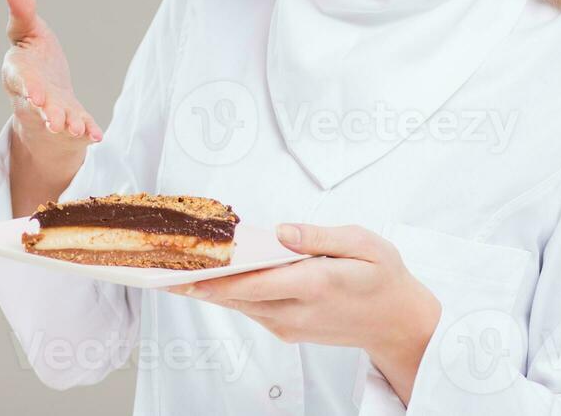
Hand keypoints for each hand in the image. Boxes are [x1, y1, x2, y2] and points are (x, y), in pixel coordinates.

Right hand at [0, 0, 100, 212]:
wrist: (44, 95)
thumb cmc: (33, 59)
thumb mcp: (27, 32)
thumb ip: (21, 12)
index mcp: (19, 73)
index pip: (21, 79)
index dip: (27, 87)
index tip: (35, 95)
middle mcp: (34, 96)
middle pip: (40, 106)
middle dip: (48, 112)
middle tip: (56, 120)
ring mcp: (53, 112)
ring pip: (59, 120)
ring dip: (67, 124)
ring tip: (75, 129)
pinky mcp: (72, 121)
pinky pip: (80, 127)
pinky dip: (88, 131)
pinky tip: (97, 135)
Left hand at [170, 223, 441, 405]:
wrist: (397, 322)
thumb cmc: (383, 277)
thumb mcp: (363, 243)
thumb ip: (320, 236)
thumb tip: (282, 231)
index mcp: (315, 285)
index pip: (254, 283)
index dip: (216, 278)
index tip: (185, 269)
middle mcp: (297, 311)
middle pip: (237, 297)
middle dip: (200, 282)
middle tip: (163, 266)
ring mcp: (290, 325)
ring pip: (240, 306)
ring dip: (210, 289)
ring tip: (177, 268)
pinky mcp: (288, 329)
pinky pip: (251, 310)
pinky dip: (229, 294)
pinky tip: (212, 278)